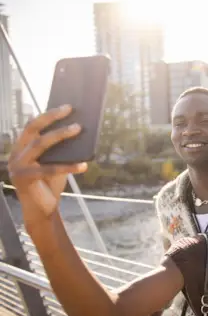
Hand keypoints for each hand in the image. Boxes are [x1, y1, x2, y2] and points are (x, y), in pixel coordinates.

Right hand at [7, 105, 87, 226]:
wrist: (43, 210)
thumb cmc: (50, 183)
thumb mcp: (55, 162)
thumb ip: (61, 149)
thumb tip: (78, 128)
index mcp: (22, 148)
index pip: (32, 125)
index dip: (48, 114)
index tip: (66, 106)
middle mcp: (16, 154)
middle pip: (33, 129)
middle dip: (52, 117)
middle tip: (70, 109)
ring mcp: (18, 166)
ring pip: (40, 144)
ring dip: (61, 135)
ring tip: (78, 129)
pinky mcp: (24, 179)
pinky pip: (49, 169)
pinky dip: (68, 167)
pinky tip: (84, 165)